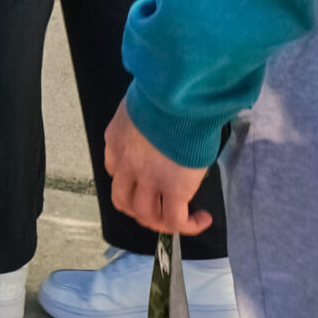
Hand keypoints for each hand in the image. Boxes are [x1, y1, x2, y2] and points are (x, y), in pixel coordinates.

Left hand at [104, 100, 213, 235]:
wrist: (176, 97)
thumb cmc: (162, 92)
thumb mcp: (141, 103)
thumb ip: (144, 118)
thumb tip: (161, 124)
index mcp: (116, 140)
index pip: (114, 170)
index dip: (128, 180)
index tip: (145, 180)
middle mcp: (126, 164)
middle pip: (123, 200)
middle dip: (138, 210)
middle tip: (158, 208)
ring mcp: (149, 179)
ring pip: (146, 215)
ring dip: (161, 222)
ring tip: (181, 218)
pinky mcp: (174, 189)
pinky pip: (175, 220)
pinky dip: (188, 226)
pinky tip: (202, 219)